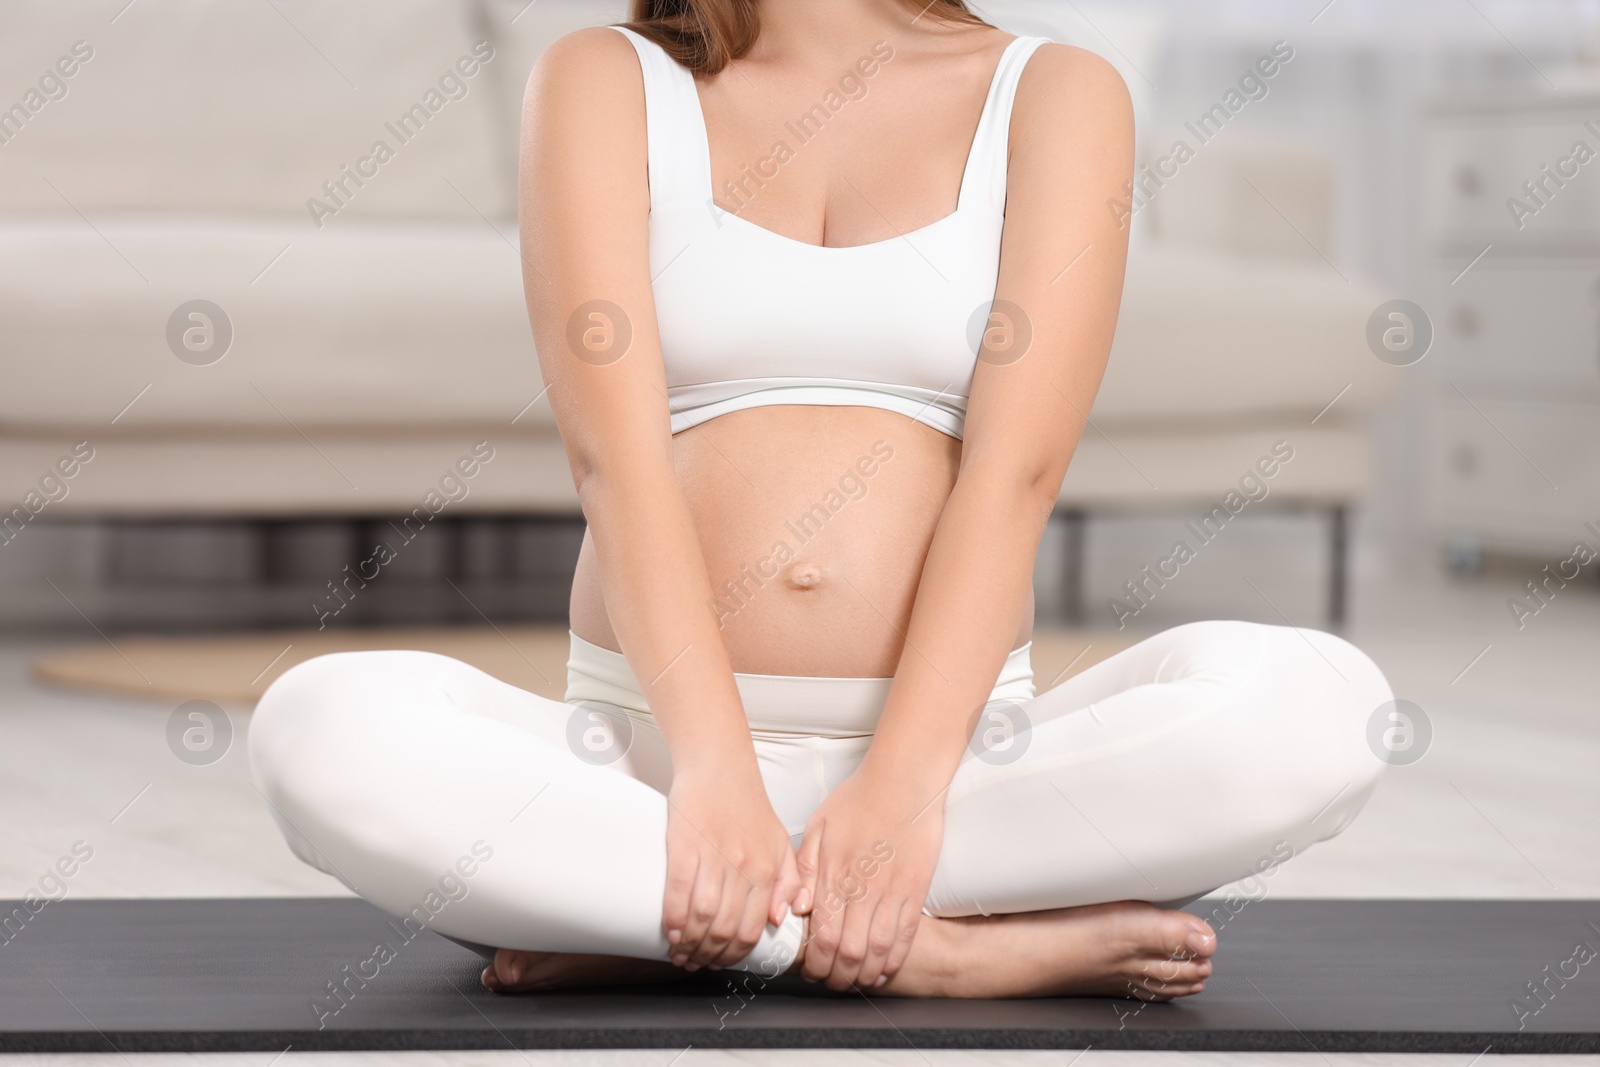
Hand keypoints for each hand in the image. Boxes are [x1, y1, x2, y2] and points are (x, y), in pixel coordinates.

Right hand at [663, 768, 801, 970]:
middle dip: (708, 955)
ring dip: (689, 943)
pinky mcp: (686, 844)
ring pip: (703, 917)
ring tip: (680, 951)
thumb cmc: (746, 804)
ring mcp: (715, 855)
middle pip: (725, 929)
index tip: (720, 962)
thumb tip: (781, 920)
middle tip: (696, 962)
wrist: (720, 765)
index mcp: (767, 868)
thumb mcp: (779, 842)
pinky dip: (674, 919)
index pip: (753, 929)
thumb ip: (789, 881)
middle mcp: (744, 865)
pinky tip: (671, 930)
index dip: (733, 955)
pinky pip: (679, 893)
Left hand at [794, 768, 943, 990]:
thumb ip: (803, 870)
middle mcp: (861, 889)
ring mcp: (891, 892)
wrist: (904, 781)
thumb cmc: (859, 799)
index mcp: (833, 875)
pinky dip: (893, 961)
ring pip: (876, 951)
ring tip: (853, 980)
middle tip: (829, 981)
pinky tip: (883, 971)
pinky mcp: (916, 890)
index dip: (814, 963)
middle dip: (835, 976)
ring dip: (862, 974)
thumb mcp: (818, 827)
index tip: (810, 970)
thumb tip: (794, 909)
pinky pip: (905, 936)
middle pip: (847, 952)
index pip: (820, 937)